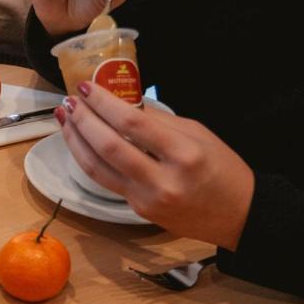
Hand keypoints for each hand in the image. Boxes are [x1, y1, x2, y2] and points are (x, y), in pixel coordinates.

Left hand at [57, 82, 253, 249]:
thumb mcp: (198, 134)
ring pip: (97, 168)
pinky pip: (105, 181)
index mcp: (184, 154)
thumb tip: (122, 102)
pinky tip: (79, 141)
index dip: (104, 104)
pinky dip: (88, 158)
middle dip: (83, 121)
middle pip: (108, 147)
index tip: (86, 87)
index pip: (133, 125)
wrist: (238, 216)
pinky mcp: (138, 210)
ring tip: (64, 118)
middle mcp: (163, 179)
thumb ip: (158, 120)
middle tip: (68, 101)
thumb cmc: (223, 169)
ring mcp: (147, 199)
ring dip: (74, 141)